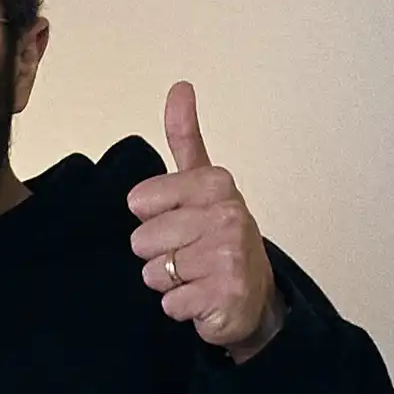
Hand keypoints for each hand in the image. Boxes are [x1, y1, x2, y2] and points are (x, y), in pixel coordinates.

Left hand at [126, 82, 284, 361]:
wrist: (254, 295)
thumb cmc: (220, 237)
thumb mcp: (203, 183)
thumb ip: (186, 136)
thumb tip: (180, 86)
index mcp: (216, 184)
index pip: (139, 201)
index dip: (151, 216)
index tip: (181, 218)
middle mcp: (228, 215)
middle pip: (141, 239)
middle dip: (158, 254)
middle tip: (190, 253)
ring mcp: (230, 256)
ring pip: (153, 272)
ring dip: (169, 281)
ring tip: (196, 275)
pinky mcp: (226, 296)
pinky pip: (169, 303)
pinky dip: (180, 307)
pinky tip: (204, 298)